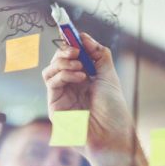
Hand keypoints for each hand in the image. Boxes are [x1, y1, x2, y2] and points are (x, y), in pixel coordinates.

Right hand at [42, 33, 136, 165]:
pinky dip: (63, 74)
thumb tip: (83, 35)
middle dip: (65, 51)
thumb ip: (98, 54)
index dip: (69, 42)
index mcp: (84, 79)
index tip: (70, 30)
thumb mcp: (109, 76)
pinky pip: (51, 83)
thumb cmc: (114, 109)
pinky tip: (79, 77)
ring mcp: (62, 96)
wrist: (113, 135)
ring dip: (63, 62)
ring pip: (50, 70)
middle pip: (58, 61)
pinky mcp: (55, 106)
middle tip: (76, 50)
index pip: (71, 56)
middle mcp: (71, 87)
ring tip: (80, 66)